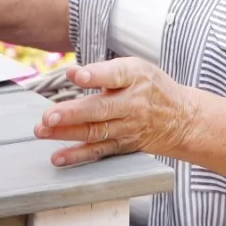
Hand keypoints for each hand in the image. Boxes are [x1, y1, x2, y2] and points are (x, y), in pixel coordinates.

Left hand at [33, 58, 196, 166]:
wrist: (182, 118)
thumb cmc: (151, 87)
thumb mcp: (135, 69)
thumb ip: (103, 70)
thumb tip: (71, 72)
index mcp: (136, 78)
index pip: (115, 75)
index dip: (95, 75)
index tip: (76, 75)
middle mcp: (133, 104)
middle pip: (101, 109)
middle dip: (72, 113)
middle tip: (48, 116)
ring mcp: (129, 127)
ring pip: (95, 132)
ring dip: (66, 134)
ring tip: (43, 132)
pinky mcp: (124, 145)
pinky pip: (99, 151)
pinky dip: (78, 155)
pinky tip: (58, 157)